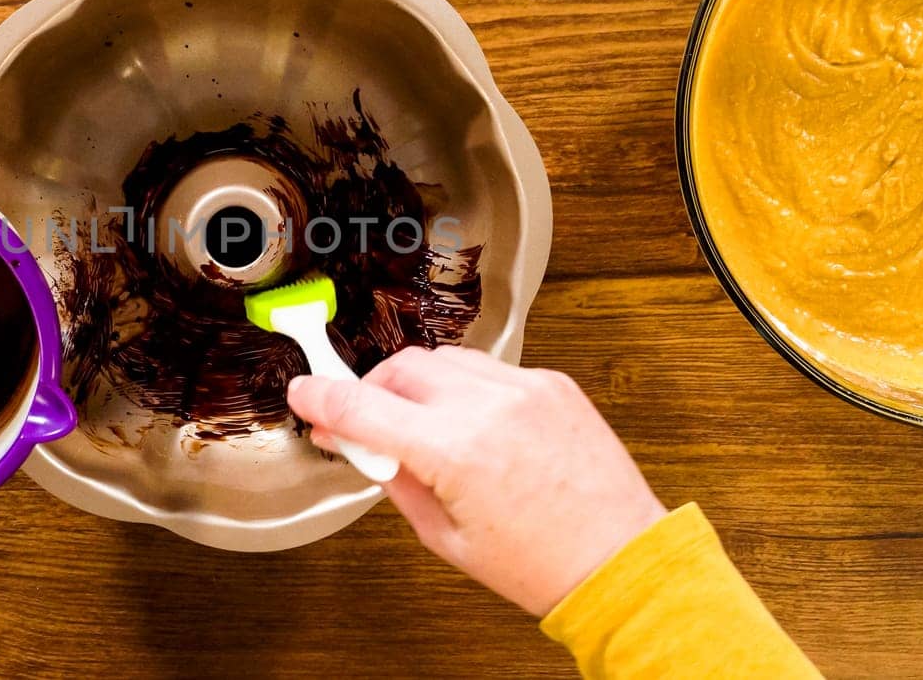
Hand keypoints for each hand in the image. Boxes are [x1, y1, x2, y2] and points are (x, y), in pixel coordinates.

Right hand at [288, 345, 666, 615]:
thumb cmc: (541, 563)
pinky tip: (474, 425)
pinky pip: (490, 368)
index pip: (363, 407)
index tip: (303, 393)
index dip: (321, 397)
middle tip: (367, 424)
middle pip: (401, 368)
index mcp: (456, 451)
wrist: (619, 559)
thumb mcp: (444, 536)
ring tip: (425, 426)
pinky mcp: (552, 383)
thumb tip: (355, 443)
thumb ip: (392, 479)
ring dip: (419, 385)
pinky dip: (467, 389)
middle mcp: (491, 407)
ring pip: (444, 359)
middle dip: (373, 391)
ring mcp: (526, 388)